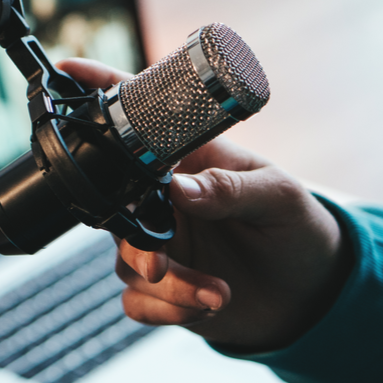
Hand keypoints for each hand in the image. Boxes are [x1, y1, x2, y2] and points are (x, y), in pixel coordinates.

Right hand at [56, 58, 350, 352]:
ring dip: (169, 286)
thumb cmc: (298, 229)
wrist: (312, 295)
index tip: (69, 71)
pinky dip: (168, 310)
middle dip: (135, 243)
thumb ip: (230, 188)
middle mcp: (165, 200)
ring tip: (218, 292)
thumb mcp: (279, 198)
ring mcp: (161, 243)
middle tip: (160, 264)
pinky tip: (208, 305)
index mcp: (189, 161)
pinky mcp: (163, 289)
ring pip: (126, 264)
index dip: (100, 91)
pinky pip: (137, 302)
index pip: (139, 123)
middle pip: (116, 210)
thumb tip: (180, 188)